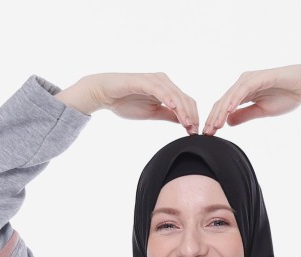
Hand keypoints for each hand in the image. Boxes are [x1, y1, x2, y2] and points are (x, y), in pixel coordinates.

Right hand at [56, 72, 198, 132]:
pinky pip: (160, 89)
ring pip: (175, 94)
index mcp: (167, 90)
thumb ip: (168, 115)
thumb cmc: (126, 102)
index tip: (194, 133)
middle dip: (191, 116)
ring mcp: (154, 80)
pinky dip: (168, 97)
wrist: (106, 94)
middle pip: (184, 98)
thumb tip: (183, 122)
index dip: (192, 117)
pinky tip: (174, 107)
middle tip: (194, 131)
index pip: (185, 102)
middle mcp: (163, 82)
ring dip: (182, 110)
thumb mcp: (153, 113)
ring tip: (187, 124)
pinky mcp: (144, 80)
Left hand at [202, 65, 300, 134]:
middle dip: (214, 118)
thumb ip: (244, 115)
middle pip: (223, 101)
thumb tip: (228, 123)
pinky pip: (243, 89)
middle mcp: (244, 83)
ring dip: (221, 111)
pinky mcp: (259, 77)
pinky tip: (228, 111)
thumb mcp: (261, 111)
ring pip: (230, 96)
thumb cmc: (286, 96)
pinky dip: (235, 100)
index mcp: (243, 92)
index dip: (216, 120)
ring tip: (215, 125)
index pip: (225, 107)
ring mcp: (250, 79)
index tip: (209, 135)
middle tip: (206, 133)